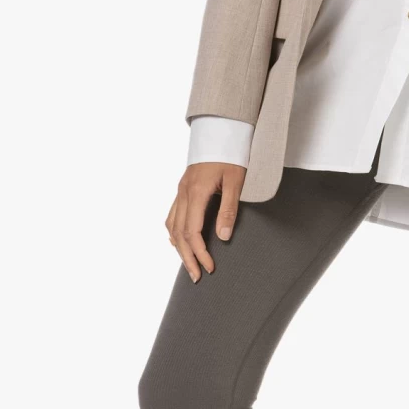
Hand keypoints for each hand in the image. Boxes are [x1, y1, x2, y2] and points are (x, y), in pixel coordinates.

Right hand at [166, 162, 245, 281]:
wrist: (221, 131)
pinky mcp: (182, 188)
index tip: (209, 267)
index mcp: (196, 192)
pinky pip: (172, 215)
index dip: (200, 252)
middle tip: (197, 276)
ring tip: (188, 264)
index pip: (193, 232)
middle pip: (179, 233)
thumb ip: (229, 209)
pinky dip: (174, 232)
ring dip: (179, 247)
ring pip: (172, 225)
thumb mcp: (236, 182)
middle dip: (187, 257)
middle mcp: (183, 192)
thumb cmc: (231, 155)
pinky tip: (179, 241)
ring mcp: (180, 190)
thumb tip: (223, 237)